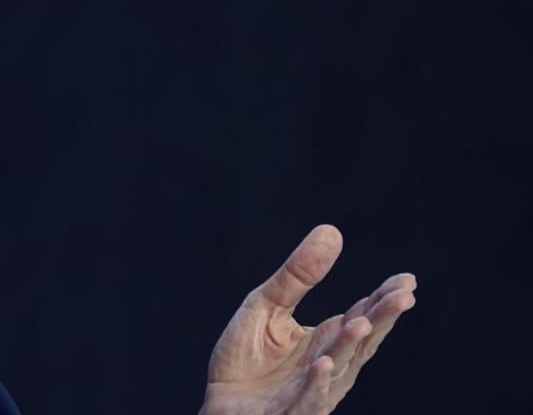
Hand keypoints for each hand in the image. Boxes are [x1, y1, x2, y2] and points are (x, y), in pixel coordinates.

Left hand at [200, 225, 417, 414]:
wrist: (220, 400)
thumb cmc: (246, 356)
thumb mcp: (267, 305)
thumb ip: (298, 275)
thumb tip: (331, 231)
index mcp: (328, 339)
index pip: (362, 316)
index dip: (384, 300)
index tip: (407, 281)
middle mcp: (330, 365)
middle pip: (360, 340)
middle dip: (381, 318)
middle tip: (402, 296)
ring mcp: (312, 391)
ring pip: (337, 368)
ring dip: (349, 346)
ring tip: (362, 322)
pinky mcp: (289, 411)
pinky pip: (306, 399)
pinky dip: (316, 383)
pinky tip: (323, 363)